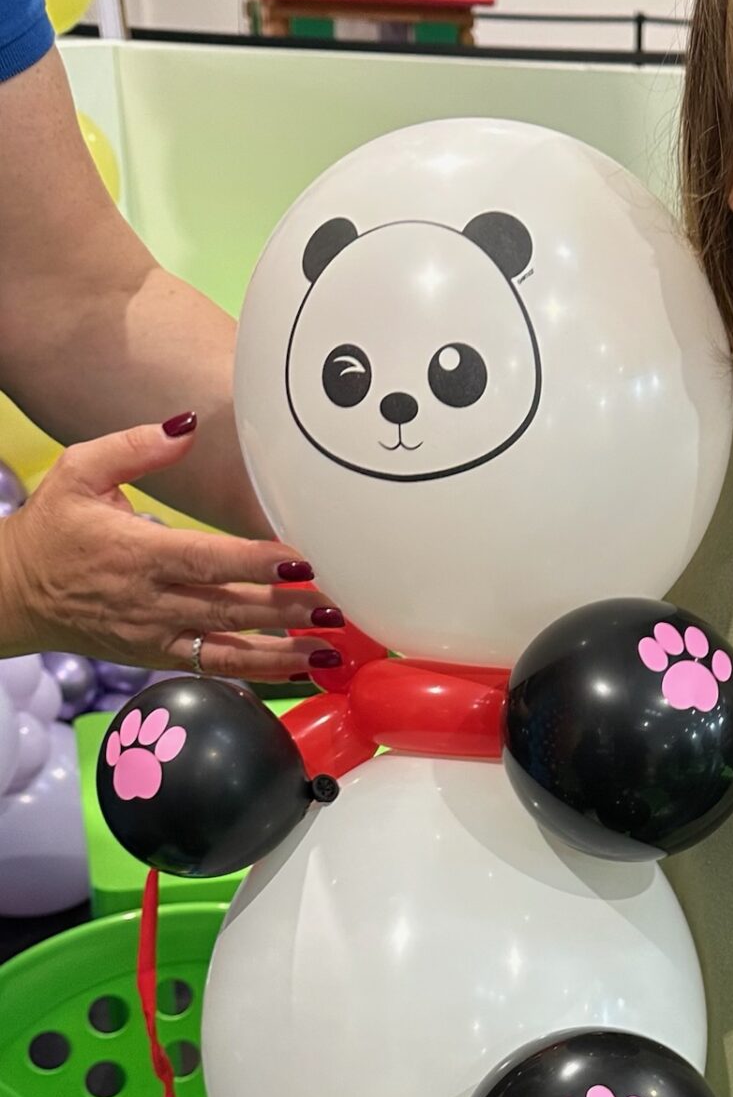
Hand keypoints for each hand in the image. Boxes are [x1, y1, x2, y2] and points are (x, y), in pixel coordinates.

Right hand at [0, 418, 330, 678]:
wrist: (13, 594)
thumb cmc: (51, 530)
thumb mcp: (78, 471)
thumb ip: (135, 447)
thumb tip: (186, 424)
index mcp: (135, 553)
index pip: (205, 560)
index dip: (254, 564)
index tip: (300, 561)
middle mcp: (149, 601)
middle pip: (228, 609)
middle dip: (285, 612)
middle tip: (335, 609)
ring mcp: (155, 636)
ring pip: (228, 649)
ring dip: (284, 653)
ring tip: (331, 649)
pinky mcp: (158, 658)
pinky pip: (215, 668)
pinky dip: (259, 672)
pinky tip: (299, 668)